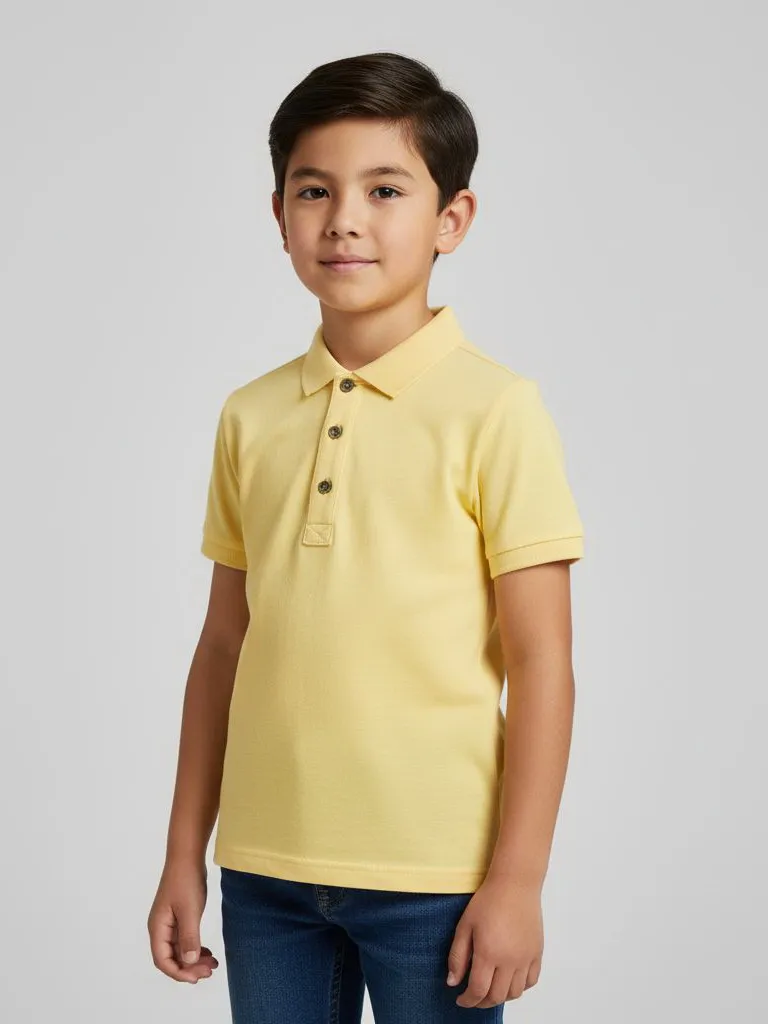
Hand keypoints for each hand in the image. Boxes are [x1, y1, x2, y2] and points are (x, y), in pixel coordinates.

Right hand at [147, 860, 219, 983]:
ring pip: (180, 950)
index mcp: (157, 928)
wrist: (187, 857)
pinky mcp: (179, 917)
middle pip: (172, 958)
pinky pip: (185, 940)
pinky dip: (196, 948)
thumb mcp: (189, 910)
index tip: (196, 977)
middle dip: (189, 968)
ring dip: (194, 959)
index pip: (163, 960)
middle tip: (210, 971)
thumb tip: (188, 962)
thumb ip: (189, 937)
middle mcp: (161, 928)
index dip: (178, 973)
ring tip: (212, 964)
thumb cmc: (185, 880)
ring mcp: (170, 923)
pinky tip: (208, 952)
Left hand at [445, 873, 542, 1007]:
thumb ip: (457, 956)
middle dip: (482, 1002)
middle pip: (497, 996)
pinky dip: (520, 987)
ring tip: (490, 988)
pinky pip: (531, 981)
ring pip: (515, 993)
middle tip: (473, 997)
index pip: (478, 990)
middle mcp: (510, 960)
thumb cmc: (488, 900)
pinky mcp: (537, 953)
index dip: (467, 1000)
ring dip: (501, 996)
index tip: (460, 999)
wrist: (515, 884)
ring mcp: (526, 958)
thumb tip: (452, 982)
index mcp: (488, 953)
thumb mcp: (465, 925)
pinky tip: (509, 980)